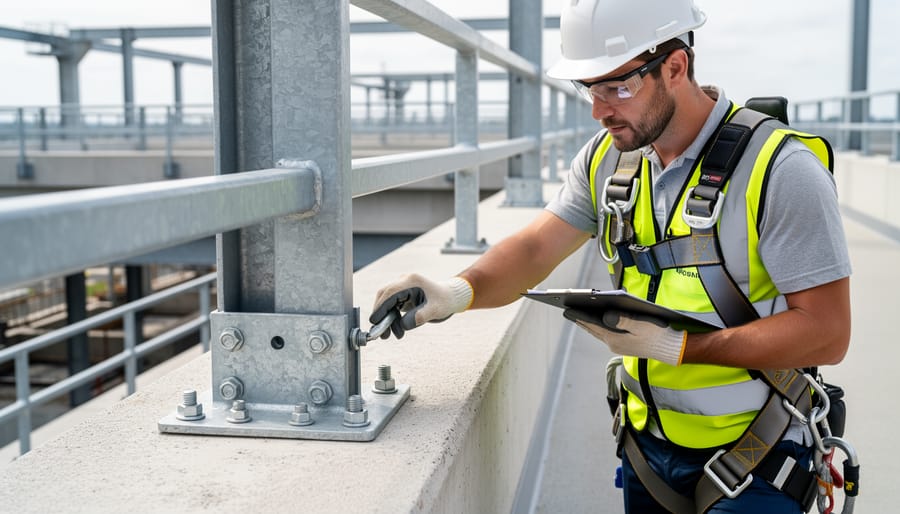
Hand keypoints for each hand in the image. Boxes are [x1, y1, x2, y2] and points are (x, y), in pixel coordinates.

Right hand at [370, 274, 473, 338]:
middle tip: (380, 332)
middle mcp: (405, 281)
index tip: (375, 321)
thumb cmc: (445, 301)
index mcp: (412, 281)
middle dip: (380, 314)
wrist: (450, 297)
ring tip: (391, 335)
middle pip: (384, 295)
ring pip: (386, 301)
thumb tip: (403, 325)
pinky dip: (392, 317)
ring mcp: (403, 287)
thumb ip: (420, 317)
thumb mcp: (436, 310)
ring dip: (386, 318)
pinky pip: (392, 305)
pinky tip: (397, 329)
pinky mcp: (403, 294)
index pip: (390, 292)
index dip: (380, 306)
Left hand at [564, 309, 686, 365]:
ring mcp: (618, 345)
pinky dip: (599, 327)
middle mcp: (614, 344)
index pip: (593, 326)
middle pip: (593, 329)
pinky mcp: (623, 345)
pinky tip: (596, 321)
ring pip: (599, 333)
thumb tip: (607, 315)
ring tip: (578, 315)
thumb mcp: (641, 325)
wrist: (670, 349)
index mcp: (615, 339)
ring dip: (589, 324)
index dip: (580, 317)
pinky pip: (606, 334)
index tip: (568, 311)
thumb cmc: (657, 335)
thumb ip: (624, 320)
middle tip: (567, 311)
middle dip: (581, 319)